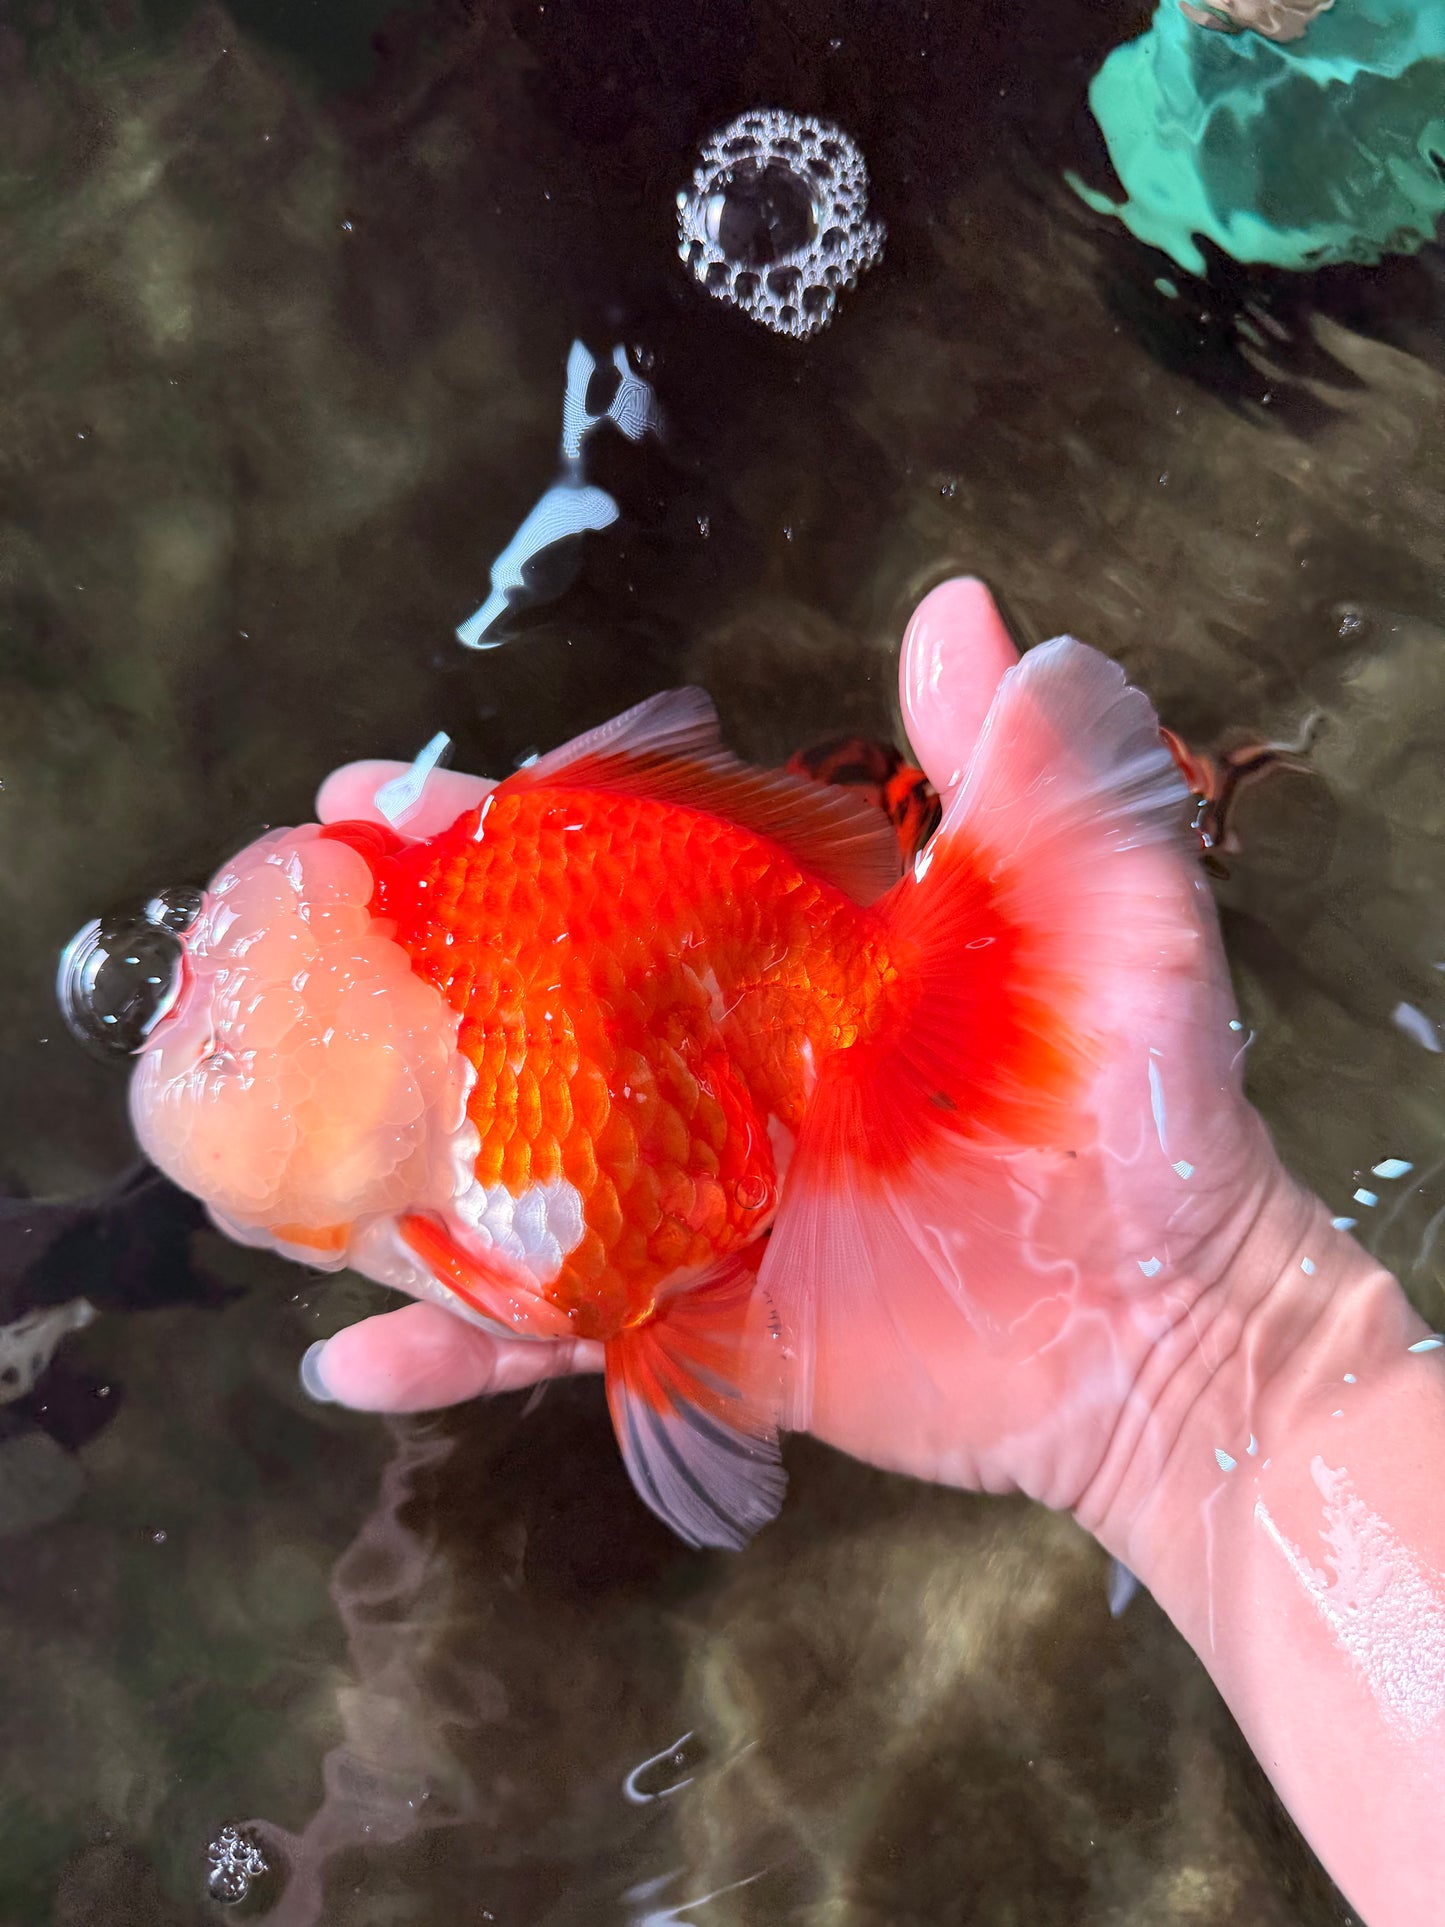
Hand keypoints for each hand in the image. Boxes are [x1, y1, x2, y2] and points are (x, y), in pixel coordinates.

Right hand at [303, 580, 1286, 1527]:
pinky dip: (452, 1352)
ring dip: (379, 1160)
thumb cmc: (1148, 1107)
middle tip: (281, 934)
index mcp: (777, 962)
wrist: (1167, 1322)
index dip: (494, 831)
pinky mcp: (696, 1328)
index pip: (608, 871)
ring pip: (504, 1174)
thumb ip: (1028, 770)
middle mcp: (713, 1071)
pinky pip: (551, 1336)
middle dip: (396, 970)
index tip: (376, 799)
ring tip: (257, 1147)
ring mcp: (691, 1204)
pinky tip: (350, 1361)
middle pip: (522, 1010)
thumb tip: (963, 610)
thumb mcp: (1106, 914)